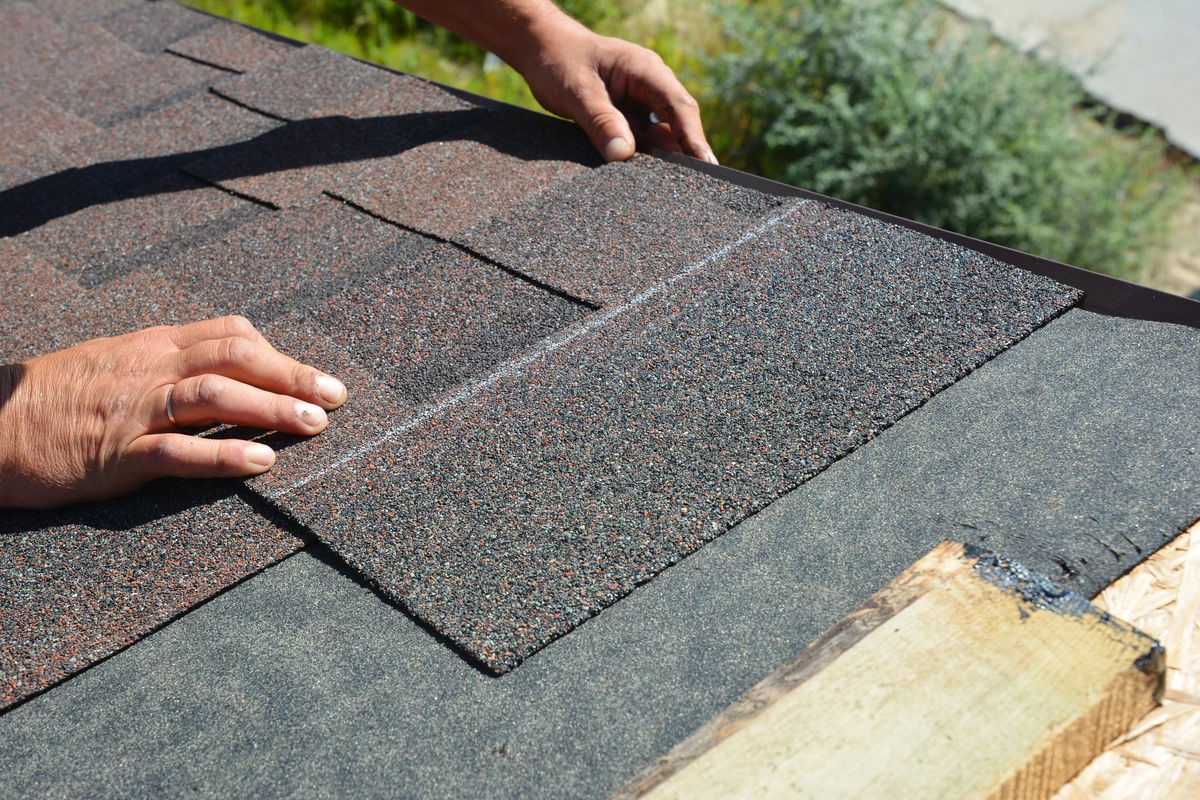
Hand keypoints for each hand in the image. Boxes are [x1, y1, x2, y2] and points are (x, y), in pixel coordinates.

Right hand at [0, 316, 346, 508]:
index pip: (230, 334)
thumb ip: (169, 363)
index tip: (317, 377)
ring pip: (215, 397)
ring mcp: (134, 410)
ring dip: (272, 410)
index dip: (280, 354)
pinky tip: (262, 463)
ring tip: (315, 426)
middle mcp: (150, 370)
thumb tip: (230, 372)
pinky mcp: (116, 454)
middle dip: (292, 376)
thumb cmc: (56, 398)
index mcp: (153, 346)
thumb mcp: (116, 363)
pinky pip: (177, 450)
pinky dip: (224, 455)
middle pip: (235, 358)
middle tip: (336, 398)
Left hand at [395, 0, 716, 163]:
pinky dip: (645, 161)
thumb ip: (600, 121)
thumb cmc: (559, 62)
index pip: (679, 107)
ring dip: (665, 162)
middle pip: (678, 125)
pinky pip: (643, 142)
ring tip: (674, 194)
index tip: (707, 168)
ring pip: (661, 137)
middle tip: (700, 191)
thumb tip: (623, 155)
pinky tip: (646, 183)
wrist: (540, 51)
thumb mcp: (577, 92)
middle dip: (688, 156)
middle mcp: (650, 87)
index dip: (695, 139)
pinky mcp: (629, 118)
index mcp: (645, 71)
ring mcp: (641, 103)